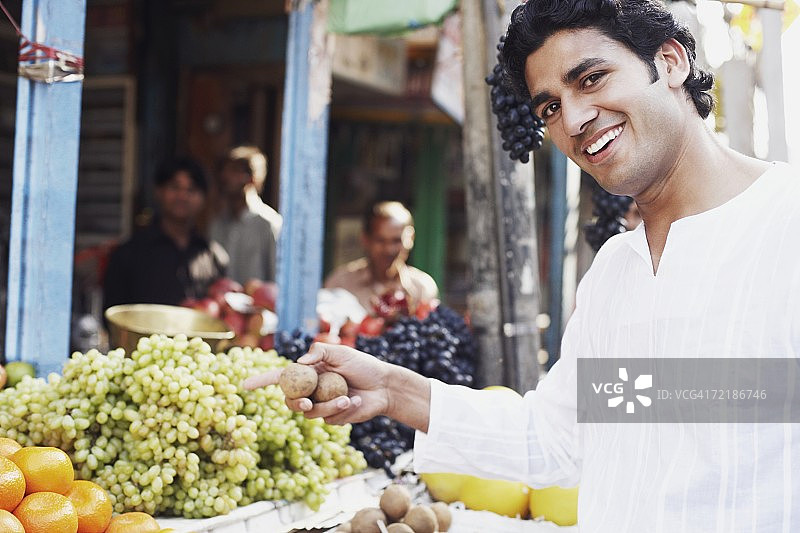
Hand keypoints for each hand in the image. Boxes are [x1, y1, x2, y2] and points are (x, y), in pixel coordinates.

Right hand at [243, 343, 391, 424]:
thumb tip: (300, 362)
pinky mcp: (334, 418)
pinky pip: (329, 420)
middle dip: (296, 403)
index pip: (280, 376)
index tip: (244, 385)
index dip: (261, 381)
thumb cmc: (363, 365)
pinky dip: (343, 411)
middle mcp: (311, 389)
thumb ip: (320, 352)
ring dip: (330, 406)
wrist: (384, 386)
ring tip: (349, 399)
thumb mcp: (342, 352)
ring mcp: (321, 404)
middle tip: (308, 402)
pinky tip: (357, 402)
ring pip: (312, 413)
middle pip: (291, 401)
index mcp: (309, 372)